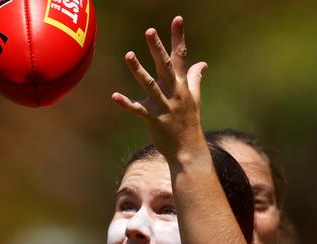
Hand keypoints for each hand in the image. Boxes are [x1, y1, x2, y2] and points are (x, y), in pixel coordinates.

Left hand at [111, 16, 207, 160]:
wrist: (188, 150)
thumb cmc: (189, 123)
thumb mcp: (195, 99)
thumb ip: (195, 79)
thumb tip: (202, 63)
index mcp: (182, 85)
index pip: (180, 57)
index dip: (178, 38)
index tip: (177, 19)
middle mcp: (174, 93)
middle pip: (164, 66)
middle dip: (158, 49)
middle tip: (150, 31)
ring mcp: (164, 106)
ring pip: (150, 85)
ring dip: (139, 70)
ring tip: (128, 55)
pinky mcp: (153, 120)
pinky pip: (138, 110)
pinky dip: (126, 103)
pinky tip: (114, 96)